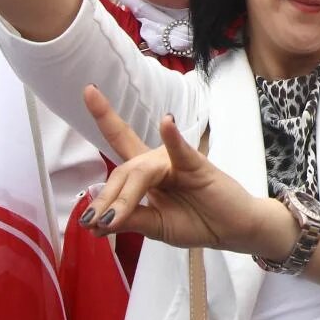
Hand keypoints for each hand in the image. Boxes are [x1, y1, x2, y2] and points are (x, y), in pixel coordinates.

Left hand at [78, 86, 263, 249]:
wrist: (231, 231)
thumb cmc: (196, 222)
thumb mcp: (155, 226)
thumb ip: (128, 220)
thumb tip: (94, 222)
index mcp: (147, 173)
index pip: (120, 141)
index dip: (104, 116)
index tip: (88, 88)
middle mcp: (158, 161)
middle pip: (124, 170)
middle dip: (105, 197)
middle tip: (91, 223)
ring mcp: (177, 161)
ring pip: (141, 172)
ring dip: (123, 196)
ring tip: (109, 219)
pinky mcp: (197, 166)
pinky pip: (180, 151)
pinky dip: (173, 136)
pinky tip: (167, 122)